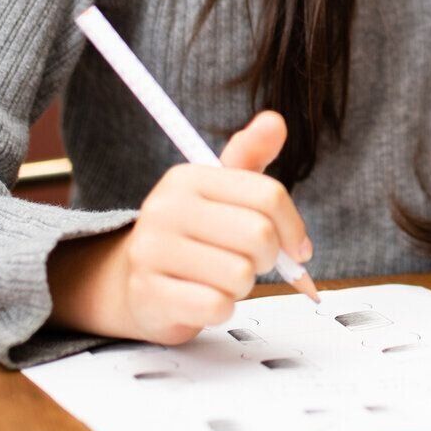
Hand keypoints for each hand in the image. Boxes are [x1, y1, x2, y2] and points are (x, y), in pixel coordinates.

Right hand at [46, 110, 313, 343]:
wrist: (134, 284)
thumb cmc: (194, 236)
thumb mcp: (221, 192)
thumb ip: (250, 157)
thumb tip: (274, 121)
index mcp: (188, 178)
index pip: (268, 196)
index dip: (294, 227)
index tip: (297, 247)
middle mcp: (165, 208)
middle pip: (259, 236)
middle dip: (268, 258)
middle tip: (252, 263)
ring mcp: (152, 251)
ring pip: (240, 275)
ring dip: (243, 286)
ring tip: (221, 279)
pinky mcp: (149, 294)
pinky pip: (216, 306)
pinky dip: (222, 308)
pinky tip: (205, 299)